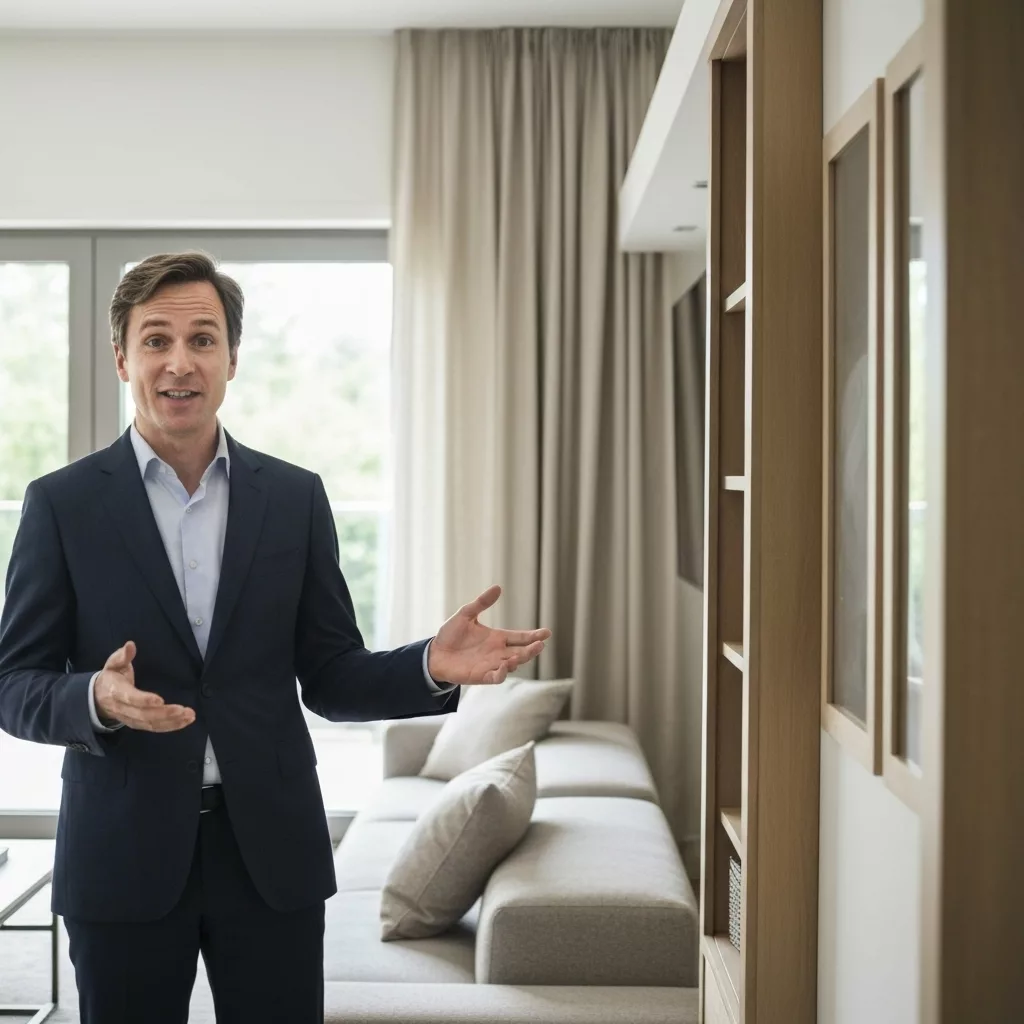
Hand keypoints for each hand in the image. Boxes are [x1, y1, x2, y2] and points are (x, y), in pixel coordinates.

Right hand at [94, 641, 195, 732]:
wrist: (98, 699)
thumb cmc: (110, 677)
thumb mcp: (112, 664)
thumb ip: (122, 656)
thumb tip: (130, 645)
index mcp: (116, 692)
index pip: (130, 698)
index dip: (144, 700)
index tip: (160, 700)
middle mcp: (123, 708)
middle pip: (143, 715)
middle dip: (164, 713)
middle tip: (183, 710)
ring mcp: (130, 719)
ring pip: (150, 724)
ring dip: (171, 721)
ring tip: (189, 716)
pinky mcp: (138, 724)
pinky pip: (154, 728)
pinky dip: (170, 726)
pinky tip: (185, 721)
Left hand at [428, 585, 551, 685]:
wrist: (434, 653)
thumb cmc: (450, 634)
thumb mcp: (466, 614)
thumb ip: (482, 603)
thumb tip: (498, 587)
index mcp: (497, 638)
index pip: (520, 637)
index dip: (534, 635)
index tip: (547, 632)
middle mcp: (498, 652)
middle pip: (521, 652)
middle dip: (532, 649)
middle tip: (540, 644)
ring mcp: (491, 665)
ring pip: (512, 665)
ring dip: (519, 661)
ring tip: (521, 655)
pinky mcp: (481, 676)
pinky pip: (496, 677)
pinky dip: (502, 674)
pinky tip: (504, 667)